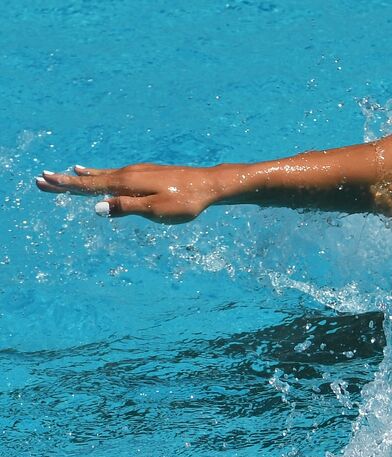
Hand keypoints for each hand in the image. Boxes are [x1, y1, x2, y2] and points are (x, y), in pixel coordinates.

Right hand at [35, 163, 231, 222]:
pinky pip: (115, 174)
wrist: (209, 185)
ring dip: (83, 176)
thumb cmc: (185, 201)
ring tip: (67, 173)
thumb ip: (127, 208)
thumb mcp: (157, 210)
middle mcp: (128, 174)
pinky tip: (98, 172)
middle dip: (67, 180)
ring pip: (103, 175)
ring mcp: (138, 172)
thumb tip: (97, 208)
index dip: (65, 185)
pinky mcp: (147, 173)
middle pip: (91, 179)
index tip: (42, 181)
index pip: (89, 186)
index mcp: (127, 183)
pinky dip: (100, 174)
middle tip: (41, 178)